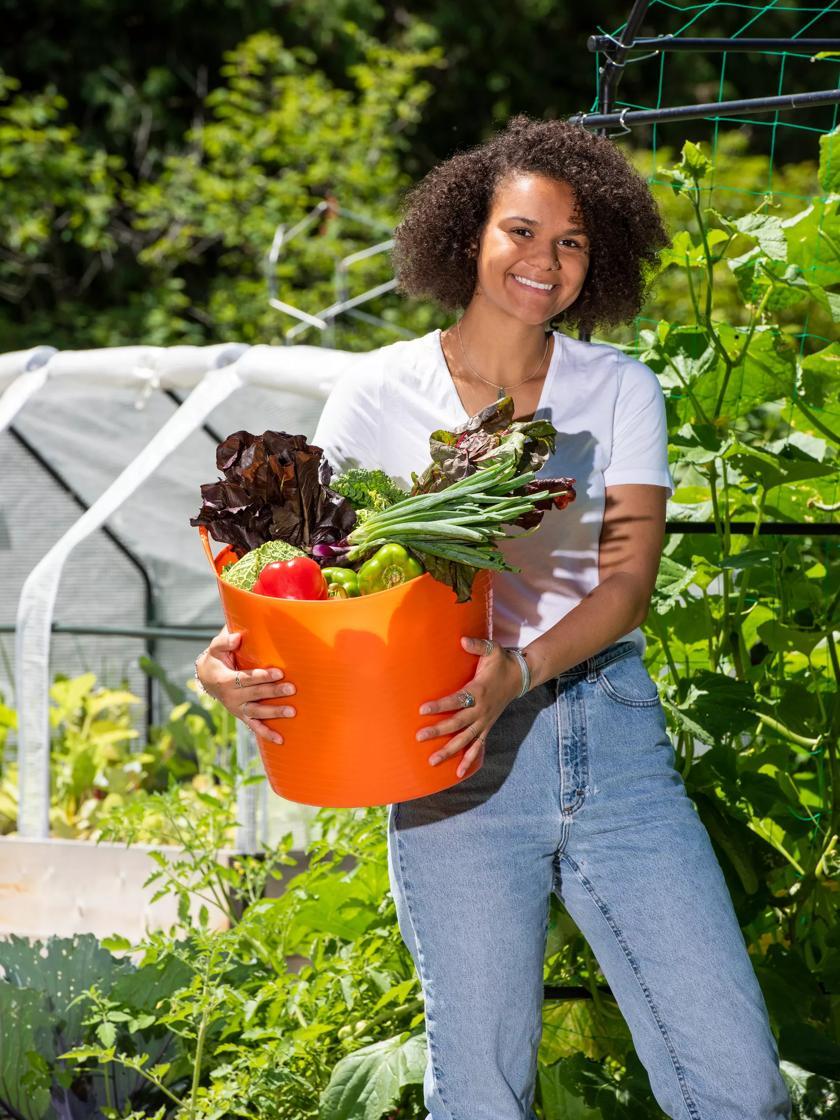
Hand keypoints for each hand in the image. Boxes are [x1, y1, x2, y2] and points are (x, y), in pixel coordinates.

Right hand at [195, 626, 295, 745]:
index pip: (246, 679)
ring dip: (274, 713)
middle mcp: (231, 697)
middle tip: (292, 689)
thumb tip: (238, 637)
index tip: (279, 673)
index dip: (262, 676)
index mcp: (226, 680)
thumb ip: (225, 641)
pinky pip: (254, 727)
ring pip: (257, 713)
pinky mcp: (242, 715)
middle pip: (255, 695)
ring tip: (292, 711)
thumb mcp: (216, 648)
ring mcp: (237, 708)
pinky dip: (266, 734)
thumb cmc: (217, 659)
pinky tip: (281, 740)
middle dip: (274, 692)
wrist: (207, 678)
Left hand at [416, 637, 522, 777]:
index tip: (422, 709)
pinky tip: (457, 773)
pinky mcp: (487, 727)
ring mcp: (484, 721)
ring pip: (465, 739)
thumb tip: (462, 640)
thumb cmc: (501, 662)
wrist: (520, 677)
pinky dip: (469, 760)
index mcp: (478, 691)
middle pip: (457, 723)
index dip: (440, 705)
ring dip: (449, 751)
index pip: (456, 700)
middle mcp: (481, 710)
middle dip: (438, 731)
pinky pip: (478, 746)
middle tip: (419, 737)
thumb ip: (477, 645)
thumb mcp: (492, 649)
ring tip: (432, 761)